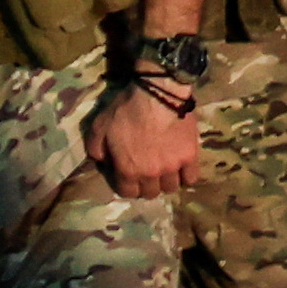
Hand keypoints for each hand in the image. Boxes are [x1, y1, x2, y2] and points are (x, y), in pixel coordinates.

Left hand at [88, 77, 202, 198]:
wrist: (157, 94)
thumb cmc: (126, 109)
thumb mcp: (99, 126)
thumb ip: (95, 148)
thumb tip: (100, 162)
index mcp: (128, 170)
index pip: (127, 192)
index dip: (126, 185)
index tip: (126, 176)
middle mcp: (151, 174)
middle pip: (150, 193)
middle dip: (146, 186)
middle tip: (145, 173)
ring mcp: (172, 167)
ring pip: (171, 188)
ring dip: (165, 181)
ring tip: (164, 171)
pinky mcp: (190, 157)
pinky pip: (191, 178)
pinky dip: (186, 175)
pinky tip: (181, 168)